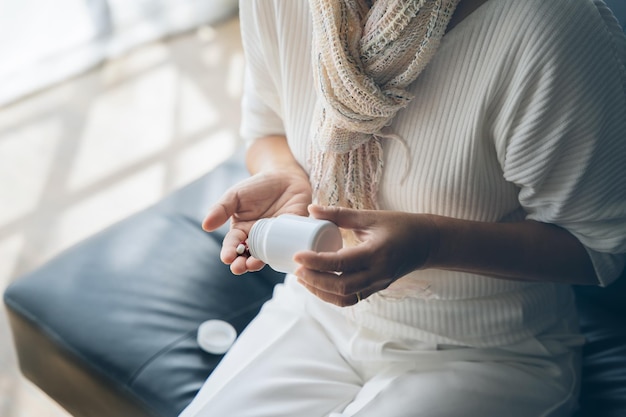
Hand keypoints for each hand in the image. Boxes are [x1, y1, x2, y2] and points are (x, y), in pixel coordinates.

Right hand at [203, 170, 311, 273]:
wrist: (284, 177)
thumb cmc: (257, 186)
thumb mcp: (235, 195)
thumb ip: (221, 209)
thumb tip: (205, 225)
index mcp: (242, 231)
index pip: (233, 245)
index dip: (229, 253)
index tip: (227, 258)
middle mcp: (257, 240)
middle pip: (248, 256)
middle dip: (242, 264)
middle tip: (239, 267)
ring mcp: (275, 239)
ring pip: (267, 256)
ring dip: (260, 262)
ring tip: (254, 264)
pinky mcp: (292, 235)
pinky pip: (287, 246)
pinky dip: (284, 252)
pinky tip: (280, 255)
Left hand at [294, 205, 438, 305]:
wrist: (427, 243)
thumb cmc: (400, 225)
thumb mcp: (370, 216)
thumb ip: (340, 214)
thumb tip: (311, 208)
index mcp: (376, 253)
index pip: (340, 262)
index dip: (316, 262)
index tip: (297, 255)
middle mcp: (378, 273)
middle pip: (340, 286)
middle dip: (314, 280)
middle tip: (296, 269)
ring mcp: (378, 284)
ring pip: (344, 297)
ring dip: (320, 291)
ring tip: (303, 279)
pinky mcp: (376, 289)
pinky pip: (350, 299)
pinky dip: (331, 296)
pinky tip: (318, 285)